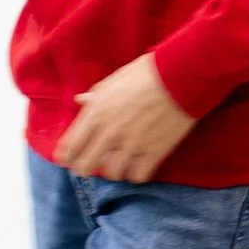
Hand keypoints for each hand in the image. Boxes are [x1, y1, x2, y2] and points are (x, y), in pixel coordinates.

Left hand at [56, 54, 196, 182]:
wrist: (181, 76)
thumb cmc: (146, 73)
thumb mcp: (114, 80)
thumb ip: (96, 96)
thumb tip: (80, 100)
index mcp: (96, 113)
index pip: (69, 146)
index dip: (67, 156)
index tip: (70, 158)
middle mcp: (109, 132)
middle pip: (85, 166)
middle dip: (86, 168)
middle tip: (94, 164)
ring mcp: (132, 144)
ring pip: (112, 174)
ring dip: (115, 170)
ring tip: (121, 164)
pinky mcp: (154, 151)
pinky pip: (138, 176)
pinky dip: (137, 173)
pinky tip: (140, 165)